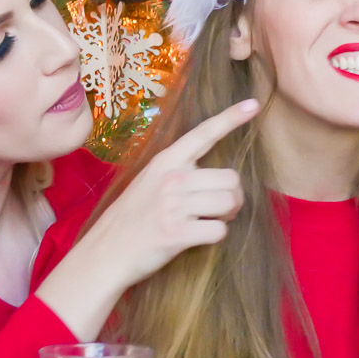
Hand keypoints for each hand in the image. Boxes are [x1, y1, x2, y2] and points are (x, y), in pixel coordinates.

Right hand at [37, 99, 256, 338]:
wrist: (105, 252)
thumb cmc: (131, 218)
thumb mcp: (148, 181)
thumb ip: (177, 171)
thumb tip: (216, 175)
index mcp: (165, 161)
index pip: (203, 134)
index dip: (230, 118)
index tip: (253, 104)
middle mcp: (171, 179)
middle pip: (231, 179)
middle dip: (233, 197)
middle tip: (219, 209)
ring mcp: (174, 206)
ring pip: (230, 203)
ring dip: (227, 216)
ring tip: (209, 221)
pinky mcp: (177, 233)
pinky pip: (219, 230)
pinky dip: (215, 236)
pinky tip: (198, 237)